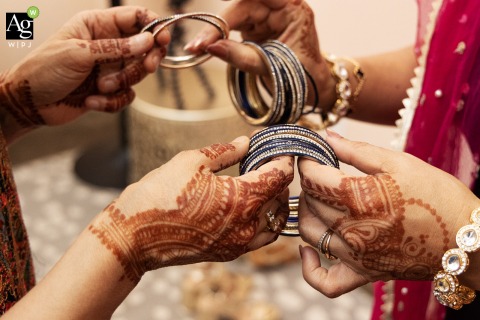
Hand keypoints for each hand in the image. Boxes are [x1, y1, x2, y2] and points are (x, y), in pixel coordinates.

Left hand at [0, 6, 168, 135]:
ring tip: (99, 87)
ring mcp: (109, 68)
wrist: (29, 102)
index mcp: (98, 25)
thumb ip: (116, 48)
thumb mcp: (80, 53)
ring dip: (121, 83)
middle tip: (147, 66)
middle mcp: (108, 45)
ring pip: (137, 74)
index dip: (153, 26)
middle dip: (146, 59)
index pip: (135, 18)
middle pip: (145, 47)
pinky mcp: (109, 90)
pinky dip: (112, 101)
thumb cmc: (44, 70)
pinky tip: (91, 101)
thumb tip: (148, 41)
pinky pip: (126, 95)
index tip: (162, 39)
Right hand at [89, 136, 293, 281]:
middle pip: (282, 198)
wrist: (133, 237)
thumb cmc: (159, 195)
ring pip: (275, 222)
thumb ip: (224, 151)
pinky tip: (249, 206)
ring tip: (261, 184)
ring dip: (275, 201)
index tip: (279, 147)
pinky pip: (259, 238)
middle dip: (279, 177)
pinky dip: (263, 220)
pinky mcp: (228, 253)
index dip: (283, 157)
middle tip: (266, 161)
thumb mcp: (191, 161)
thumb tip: (245, 142)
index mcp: (241, 198)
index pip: (279, 175)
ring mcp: (238, 243)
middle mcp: (246, 224)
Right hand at [185, 0, 334, 108]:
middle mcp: (280, 8)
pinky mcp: (258, 29)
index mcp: (293, 9)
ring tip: (198, 47)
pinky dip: (220, 37)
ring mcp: (268, 18)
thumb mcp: (273, 68)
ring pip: (235, 16)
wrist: (313, 90)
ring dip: (216, 31)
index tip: (214, 14)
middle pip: (242, 6)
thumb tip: (211, 47)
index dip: (232, 6)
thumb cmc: (304, 77)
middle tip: (198, 44)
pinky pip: (234, 27)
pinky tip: (206, 45)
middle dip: (219, 25)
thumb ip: (242, 57)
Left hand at [297, 130, 479, 296]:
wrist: (466, 239)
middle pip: (308, 202)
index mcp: (357, 197)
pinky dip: (310, 268)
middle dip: (308, 183)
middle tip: (321, 173)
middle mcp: (350, 229)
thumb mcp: (398, 163)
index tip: (311, 155)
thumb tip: (327, 137)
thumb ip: (356, 149)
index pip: (311, 177)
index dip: (306, 162)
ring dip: (306, 213)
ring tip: (319, 201)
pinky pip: (325, 282)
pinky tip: (308, 251)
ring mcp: (355, 255)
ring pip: (309, 234)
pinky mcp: (362, 274)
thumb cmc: (436, 196)